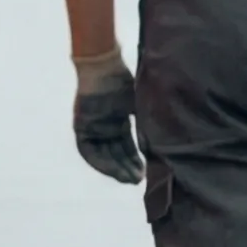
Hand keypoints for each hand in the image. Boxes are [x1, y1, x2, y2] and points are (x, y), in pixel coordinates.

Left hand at [71, 46, 142, 185]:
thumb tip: (165, 144)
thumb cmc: (125, 80)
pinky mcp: (80, 126)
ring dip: (115, 168)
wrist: (104, 66)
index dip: (135, 160)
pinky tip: (112, 171)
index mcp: (119, 118)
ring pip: (103, 154)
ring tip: (128, 179)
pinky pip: (87, 151)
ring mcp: (91, 126)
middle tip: (139, 180)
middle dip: (126, 168)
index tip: (146, 172)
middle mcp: (104, 125)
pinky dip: (99, 162)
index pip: (127, 145)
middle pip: (116, 152)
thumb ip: (149, 123)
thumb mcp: (142, 105)